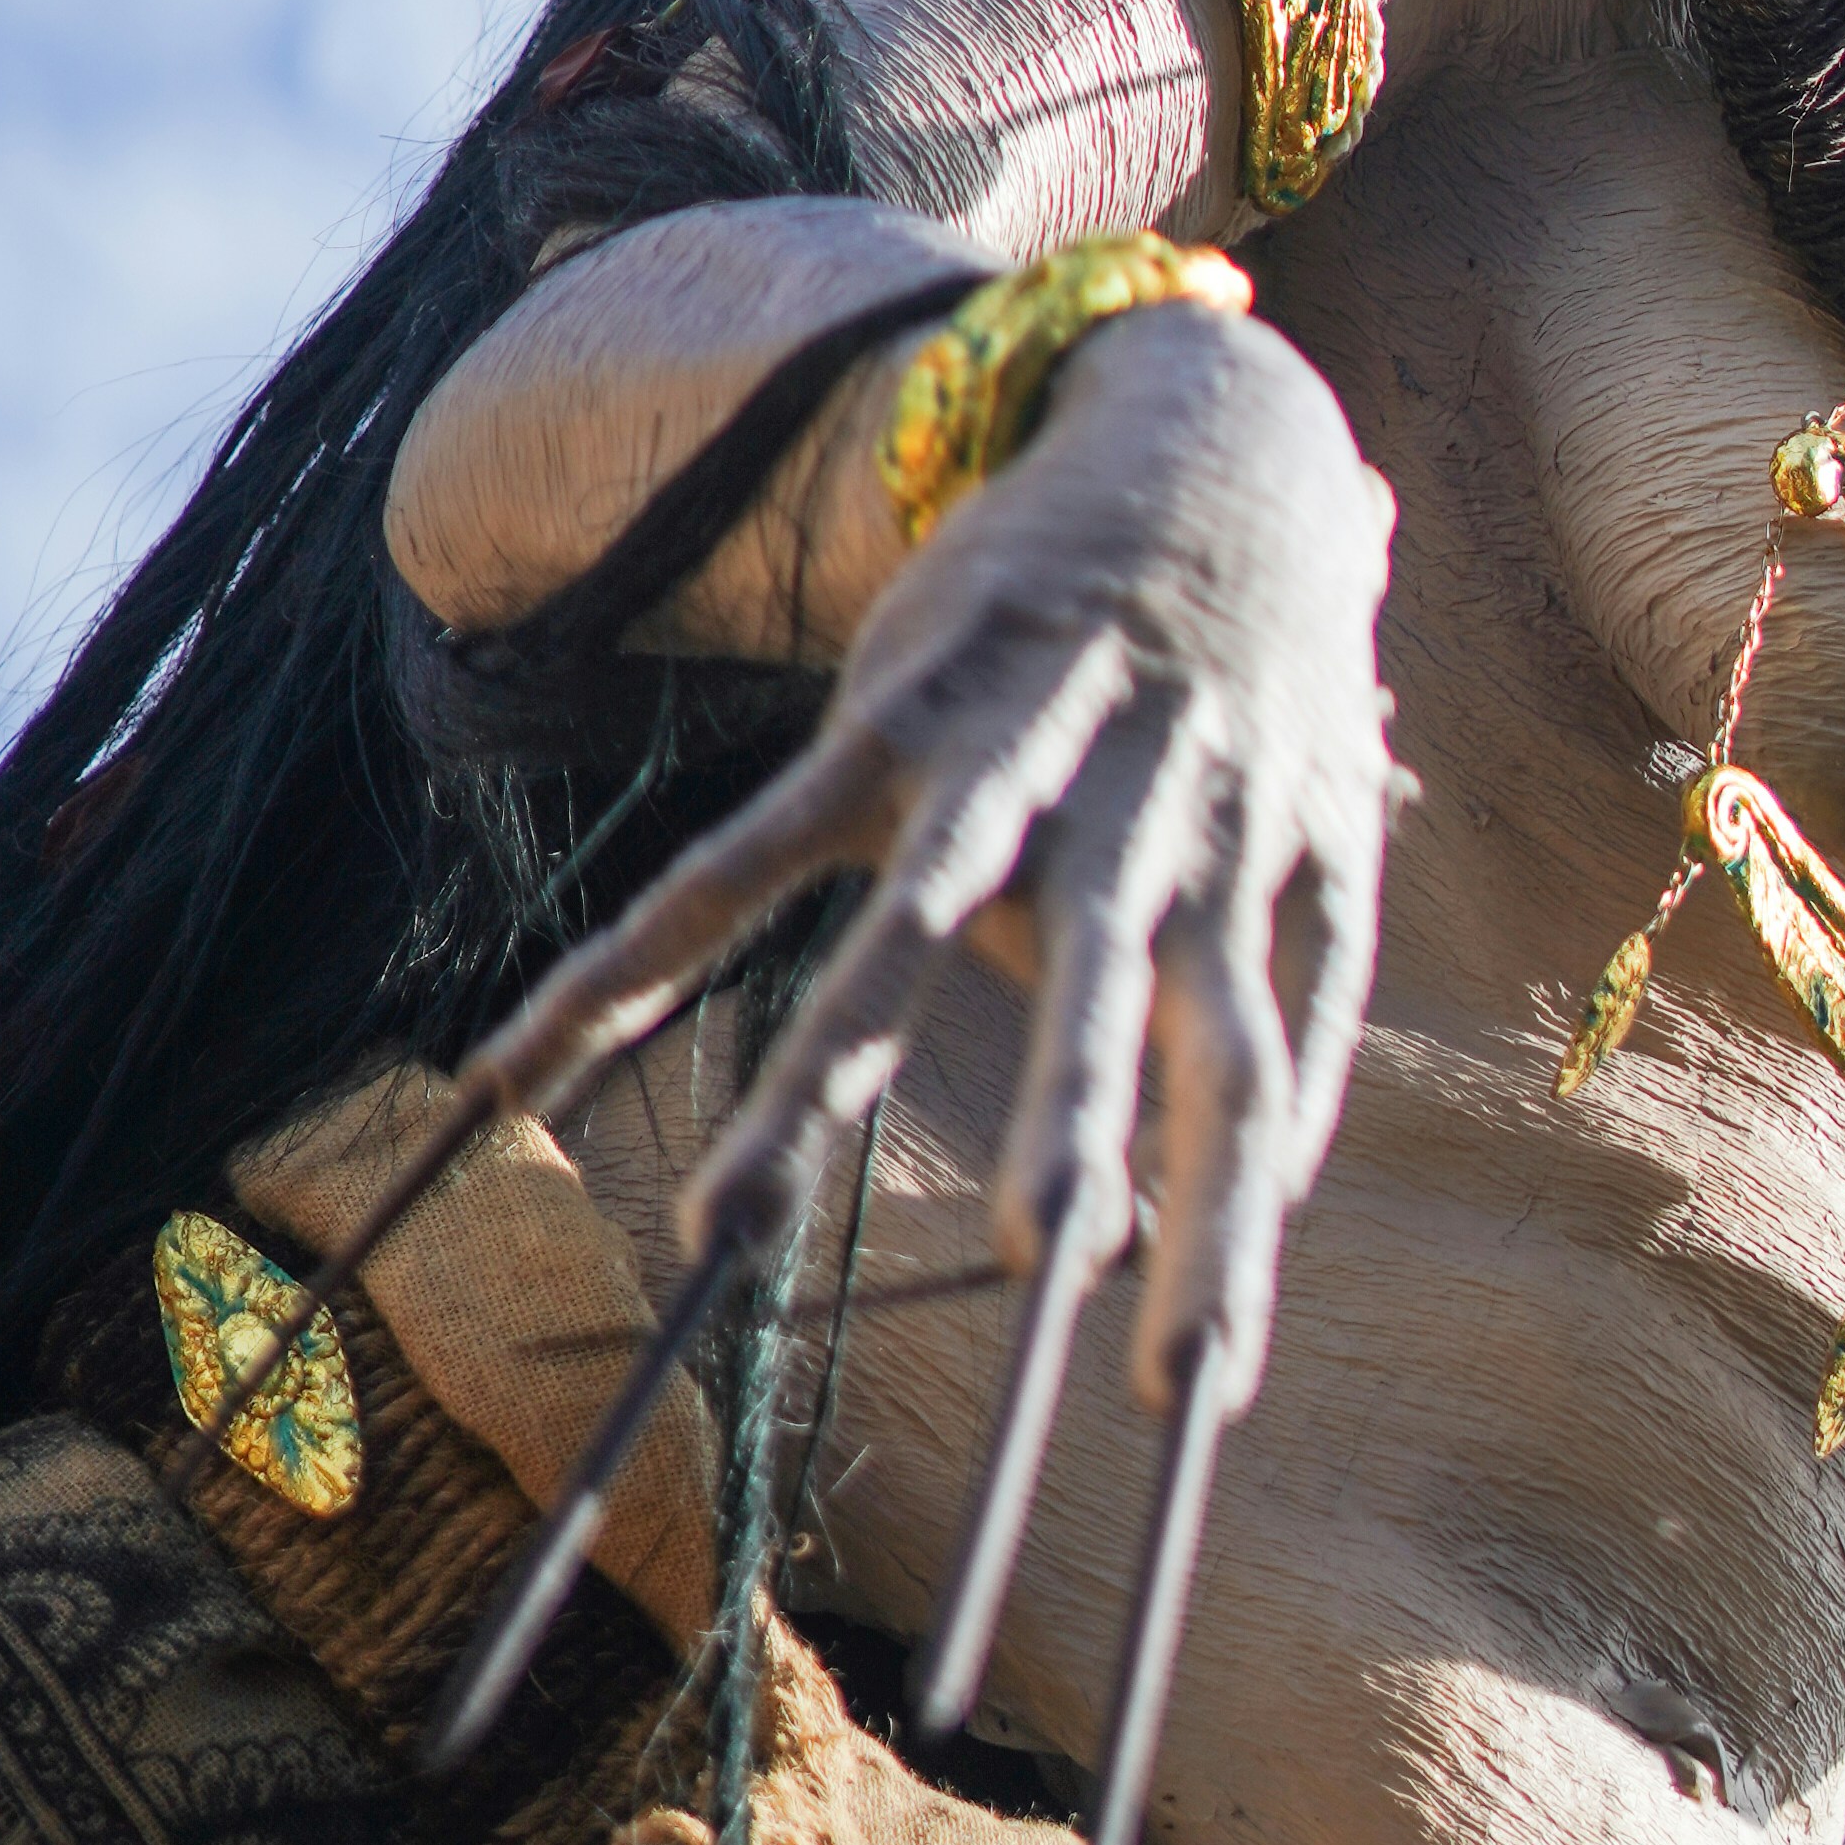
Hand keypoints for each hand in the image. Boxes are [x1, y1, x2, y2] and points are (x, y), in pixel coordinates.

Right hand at [469, 293, 1395, 1642]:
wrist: (1214, 439)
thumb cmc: (1264, 695)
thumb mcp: (1323, 837)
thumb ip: (1298, 1015)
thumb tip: (1271, 1199)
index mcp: (1254, 872)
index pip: (1254, 1081)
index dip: (1228, 1231)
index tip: (1193, 1405)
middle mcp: (1144, 816)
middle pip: (1111, 1008)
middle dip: (1074, 1147)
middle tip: (1039, 1294)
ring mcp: (1009, 755)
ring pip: (908, 933)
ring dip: (821, 1076)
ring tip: (720, 1233)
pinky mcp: (891, 710)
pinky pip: (744, 853)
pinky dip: (634, 960)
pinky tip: (521, 1064)